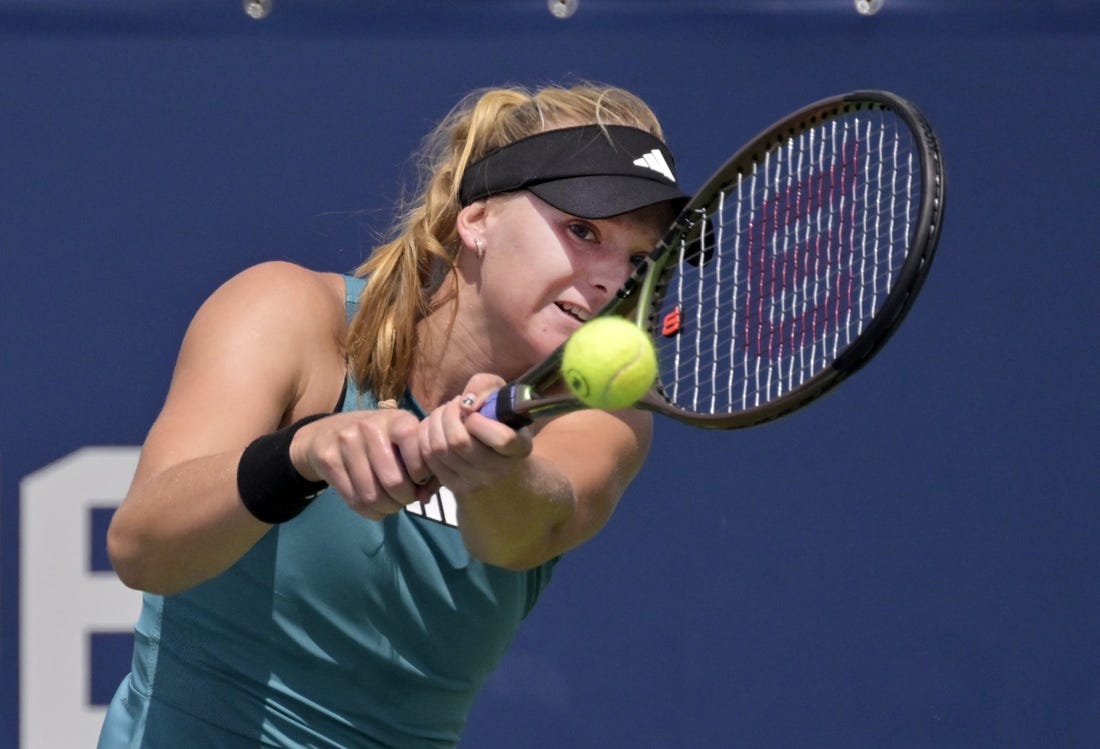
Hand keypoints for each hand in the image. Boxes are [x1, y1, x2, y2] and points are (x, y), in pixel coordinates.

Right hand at [290, 409, 438, 520]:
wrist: (326, 432)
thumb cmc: (378, 440)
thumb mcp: (402, 441)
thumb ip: (423, 465)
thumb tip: (424, 497)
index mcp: (395, 419)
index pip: (412, 441)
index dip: (421, 469)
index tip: (420, 480)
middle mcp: (369, 427)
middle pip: (393, 480)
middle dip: (404, 498)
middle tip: (405, 499)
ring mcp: (345, 442)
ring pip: (372, 495)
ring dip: (387, 508)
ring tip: (390, 505)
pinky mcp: (328, 460)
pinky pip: (354, 500)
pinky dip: (370, 512)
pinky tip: (375, 508)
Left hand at [418, 374, 533, 496]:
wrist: (504, 466)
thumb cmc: (502, 423)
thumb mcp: (501, 396)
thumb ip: (485, 387)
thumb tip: (466, 402)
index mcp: (519, 448)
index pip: (501, 439)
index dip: (479, 421)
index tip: (474, 411)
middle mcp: (499, 470)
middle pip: (458, 442)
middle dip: (449, 414)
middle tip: (454, 405)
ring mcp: (475, 483)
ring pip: (439, 449)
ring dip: (435, 422)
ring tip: (444, 413)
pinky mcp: (455, 488)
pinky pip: (429, 458)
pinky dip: (426, 436)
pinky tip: (435, 428)